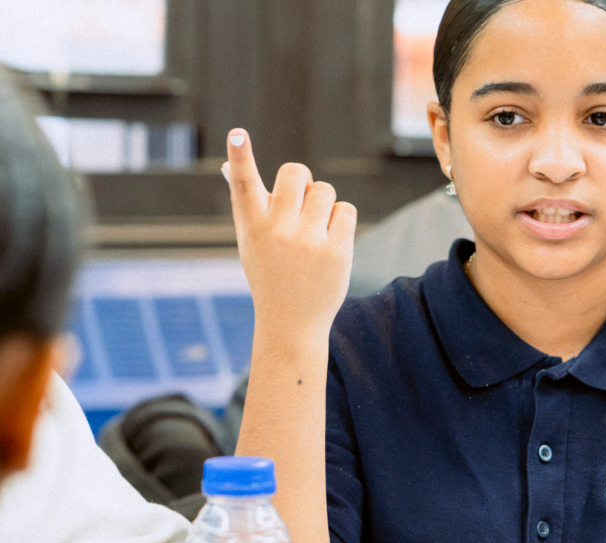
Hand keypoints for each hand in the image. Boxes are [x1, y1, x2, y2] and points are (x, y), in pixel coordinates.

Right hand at [224, 129, 356, 338]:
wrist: (291, 320)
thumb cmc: (269, 273)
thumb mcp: (251, 241)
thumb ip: (248, 203)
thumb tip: (233, 163)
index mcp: (253, 226)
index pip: (244, 184)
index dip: (240, 156)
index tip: (237, 133)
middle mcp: (278, 231)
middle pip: (297, 173)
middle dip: (302, 180)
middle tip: (300, 201)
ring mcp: (309, 241)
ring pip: (325, 190)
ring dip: (323, 202)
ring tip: (315, 227)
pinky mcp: (336, 251)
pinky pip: (346, 210)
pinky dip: (341, 220)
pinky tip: (331, 240)